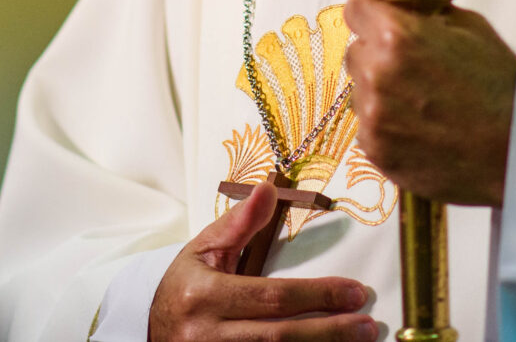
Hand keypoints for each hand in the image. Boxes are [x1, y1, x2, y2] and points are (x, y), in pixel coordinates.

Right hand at [149, 184, 373, 341]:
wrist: (148, 327)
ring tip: (359, 341)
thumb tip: (268, 189)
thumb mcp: (203, 249)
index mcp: (205, 295)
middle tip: (367, 325)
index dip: (316, 295)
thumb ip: (238, 223)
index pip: (270, 296)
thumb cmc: (184, 286)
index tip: (355, 292)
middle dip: (329, 332)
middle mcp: (207, 335)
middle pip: (279, 337)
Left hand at [343, 0, 515, 205]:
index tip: (381, 21)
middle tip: (414, 69)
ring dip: (382, 93)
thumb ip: (427, 14)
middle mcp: (377, 73)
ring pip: (361, 91)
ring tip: (424, 105)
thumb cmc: (502, 88)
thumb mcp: (470, 28)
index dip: (372, 13)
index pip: (356, 8)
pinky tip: (423, 129)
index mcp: (397, 36)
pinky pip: (368, 127)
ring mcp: (374, 115)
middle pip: (356, 51)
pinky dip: (388, 126)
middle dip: (378, 54)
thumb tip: (404, 6)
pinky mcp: (376, 150)